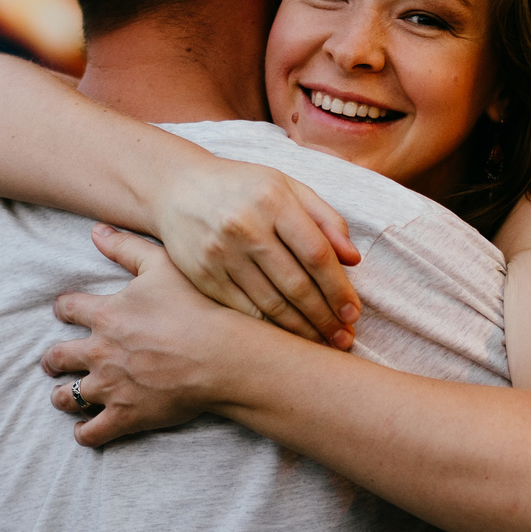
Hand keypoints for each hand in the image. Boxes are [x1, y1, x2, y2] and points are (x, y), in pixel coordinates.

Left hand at [42, 225, 264, 445]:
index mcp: (105, 315)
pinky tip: (85, 430)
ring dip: (63, 396)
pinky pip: (91, 432)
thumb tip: (96, 231)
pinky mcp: (125, 416)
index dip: (64, 309)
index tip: (65, 312)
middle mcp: (99, 352)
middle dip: (53, 359)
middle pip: (57, 357)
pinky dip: (84, 432)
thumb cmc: (196, 308)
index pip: (66, 309)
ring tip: (64, 396)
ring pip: (67, 396)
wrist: (221, 357)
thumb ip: (126, 247)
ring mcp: (110, 387)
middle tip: (54, 361)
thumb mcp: (162, 265)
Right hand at [152, 161, 360, 348]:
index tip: (353, 313)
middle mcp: (245, 227)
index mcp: (273, 201)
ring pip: (270, 304)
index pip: (316, 253)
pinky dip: (269, 328)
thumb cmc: (244, 188)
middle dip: (324, 317)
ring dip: (301, 329)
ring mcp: (220, 254)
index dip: (339, 288)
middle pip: (295, 284)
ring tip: (322, 343)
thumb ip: (325, 219)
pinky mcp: (202, 275)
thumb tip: (353, 260)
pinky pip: (242, 310)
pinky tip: (286, 338)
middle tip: (344, 339)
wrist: (177, 188)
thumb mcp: (287, 188)